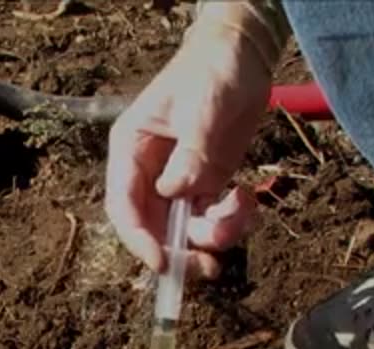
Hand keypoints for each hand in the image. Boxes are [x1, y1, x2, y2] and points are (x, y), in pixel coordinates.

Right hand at [105, 12, 275, 276]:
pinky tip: (248, 199)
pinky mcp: (205, 184)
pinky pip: (212, 220)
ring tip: (243, 212)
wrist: (243, 55)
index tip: (162, 263)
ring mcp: (178, 182)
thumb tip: (175, 194)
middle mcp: (149, 172)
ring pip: (185, 230)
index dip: (138, 239)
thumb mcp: (203, 107)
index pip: (124, 204)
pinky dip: (233, 221)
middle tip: (208, 267)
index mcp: (132, 150)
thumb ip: (191, 152)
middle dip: (180, 250)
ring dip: (215, 235)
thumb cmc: (213, 70)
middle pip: (153, 228)